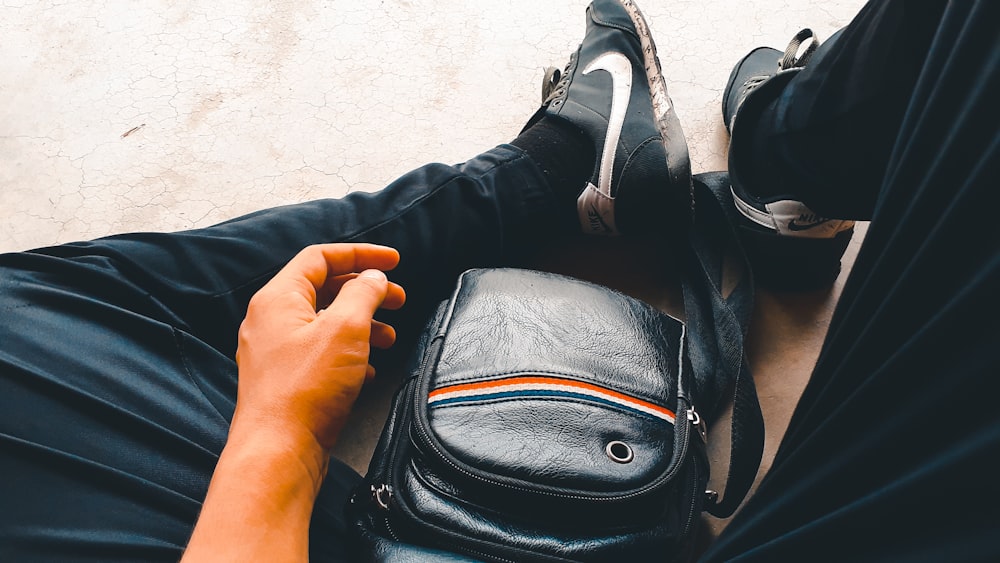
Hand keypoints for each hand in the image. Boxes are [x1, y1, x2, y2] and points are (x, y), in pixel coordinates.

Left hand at [232, 243, 405, 458]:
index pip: (320, 257)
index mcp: (278, 299)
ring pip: (325, 323)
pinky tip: (369, 369)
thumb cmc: (305, 390)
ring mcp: (275, 352)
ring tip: (389, 337)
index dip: (361, 254)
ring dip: (361, 324)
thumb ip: (363, 294)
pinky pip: (320, 353)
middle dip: (366, 292)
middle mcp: (270, 321)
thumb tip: (373, 278)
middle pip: (324, 289)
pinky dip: (348, 353)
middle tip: (397, 299)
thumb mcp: (345, 329)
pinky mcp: (285, 380)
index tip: (394, 261)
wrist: (278, 452)